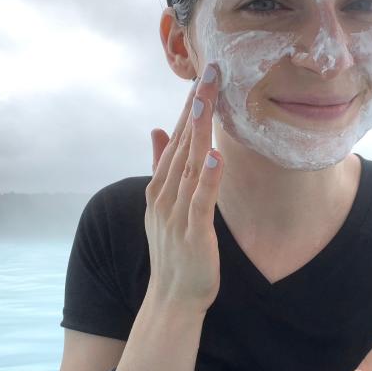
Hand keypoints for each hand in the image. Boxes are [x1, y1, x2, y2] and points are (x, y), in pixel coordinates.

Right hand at [144, 63, 223, 314]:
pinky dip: (207, 178)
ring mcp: (176, 213)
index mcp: (160, 185)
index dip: (189, 106)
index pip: (176, 137)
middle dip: (195, 108)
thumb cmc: (175, 249)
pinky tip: (215, 156)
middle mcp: (165, 194)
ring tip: (206, 103)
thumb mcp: (164, 202)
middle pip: (181, 143)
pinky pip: (200, 201)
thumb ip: (160, 165)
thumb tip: (156, 128)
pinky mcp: (193, 232)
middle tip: (209, 73)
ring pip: (189, 165)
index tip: (202, 75)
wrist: (172, 297)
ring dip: (198, 133)